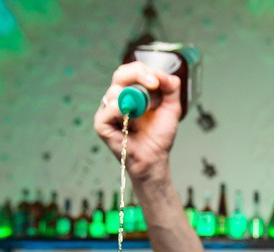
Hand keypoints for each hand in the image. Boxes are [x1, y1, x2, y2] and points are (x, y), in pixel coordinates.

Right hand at [94, 61, 180, 178]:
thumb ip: (171, 88)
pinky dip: (121, 111)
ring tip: (142, 117)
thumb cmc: (159, 136)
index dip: (143, 71)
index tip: (157, 82)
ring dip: (135, 101)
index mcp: (130, 92)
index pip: (131, 71)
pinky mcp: (101, 124)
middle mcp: (116, 99)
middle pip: (120, 74)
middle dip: (138, 75)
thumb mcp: (171, 108)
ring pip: (114, 91)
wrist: (155, 158)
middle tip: (153, 84)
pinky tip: (130, 122)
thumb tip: (164, 74)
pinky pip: (109, 109)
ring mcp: (107, 111)